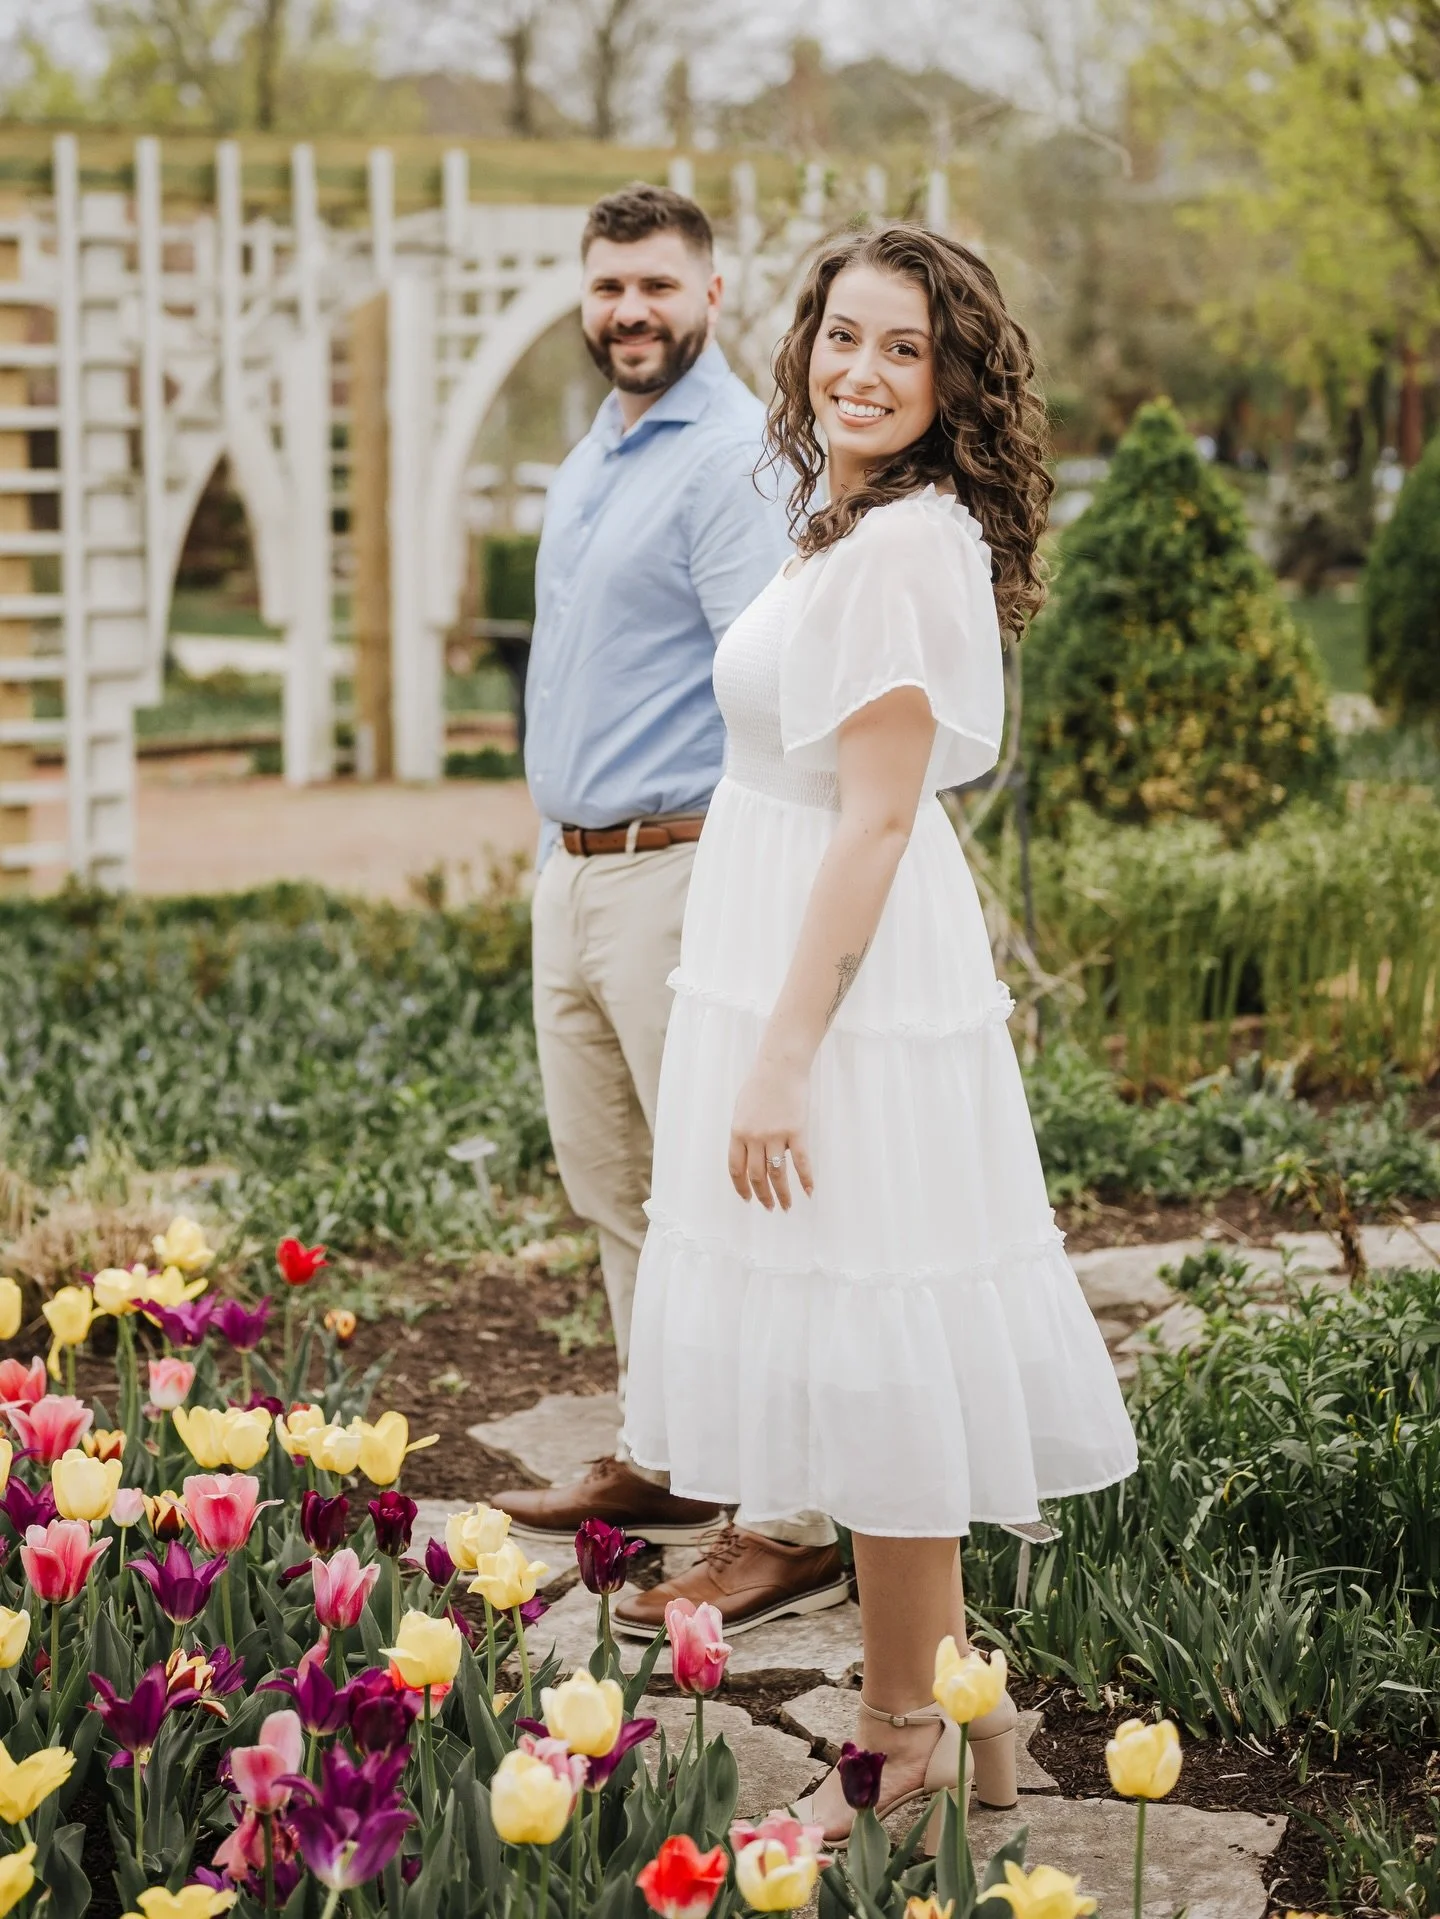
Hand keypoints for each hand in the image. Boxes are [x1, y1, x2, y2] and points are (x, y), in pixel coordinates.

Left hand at [728, 1054, 814, 1210]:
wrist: (781, 1067)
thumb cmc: (760, 1084)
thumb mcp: (742, 1109)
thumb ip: (743, 1133)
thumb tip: (748, 1153)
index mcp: (737, 1132)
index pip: (736, 1169)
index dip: (741, 1188)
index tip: (748, 1199)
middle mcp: (754, 1137)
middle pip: (757, 1175)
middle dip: (762, 1196)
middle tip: (769, 1208)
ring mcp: (776, 1135)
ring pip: (777, 1174)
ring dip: (782, 1194)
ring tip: (787, 1206)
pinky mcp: (796, 1131)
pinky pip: (801, 1162)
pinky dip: (806, 1179)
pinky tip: (809, 1191)